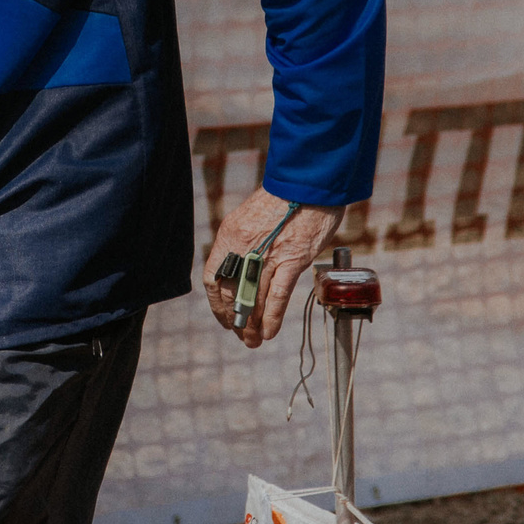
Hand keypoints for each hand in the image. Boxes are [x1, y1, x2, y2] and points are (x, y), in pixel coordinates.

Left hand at [202, 192, 343, 349]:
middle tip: (240, 335)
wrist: (310, 182)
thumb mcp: (251, 217)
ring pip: (253, 300)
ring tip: (253, 341)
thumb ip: (243, 242)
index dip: (217, 304)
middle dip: (235, 320)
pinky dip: (271, 318)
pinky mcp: (292, 260)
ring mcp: (269, 255)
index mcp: (230, 236)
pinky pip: (277, 296)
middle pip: (232, 294)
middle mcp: (244, 248)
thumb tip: (240, 268)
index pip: (214, 279)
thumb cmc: (285, 198)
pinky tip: (269, 332)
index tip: (224, 317)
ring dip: (252, 325)